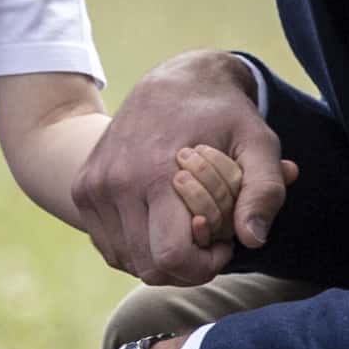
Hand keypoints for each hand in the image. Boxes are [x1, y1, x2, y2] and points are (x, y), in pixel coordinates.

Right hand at [75, 51, 292, 283]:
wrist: (170, 81)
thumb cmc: (223, 115)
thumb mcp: (259, 143)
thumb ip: (264, 192)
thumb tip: (253, 240)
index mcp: (157, 173)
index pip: (171, 257)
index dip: (205, 265)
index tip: (224, 242)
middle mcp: (116, 182)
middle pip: (150, 267)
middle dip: (187, 266)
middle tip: (209, 236)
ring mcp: (93, 187)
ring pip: (127, 261)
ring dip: (161, 258)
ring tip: (186, 225)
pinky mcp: (83, 189)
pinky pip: (110, 247)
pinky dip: (137, 247)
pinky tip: (162, 222)